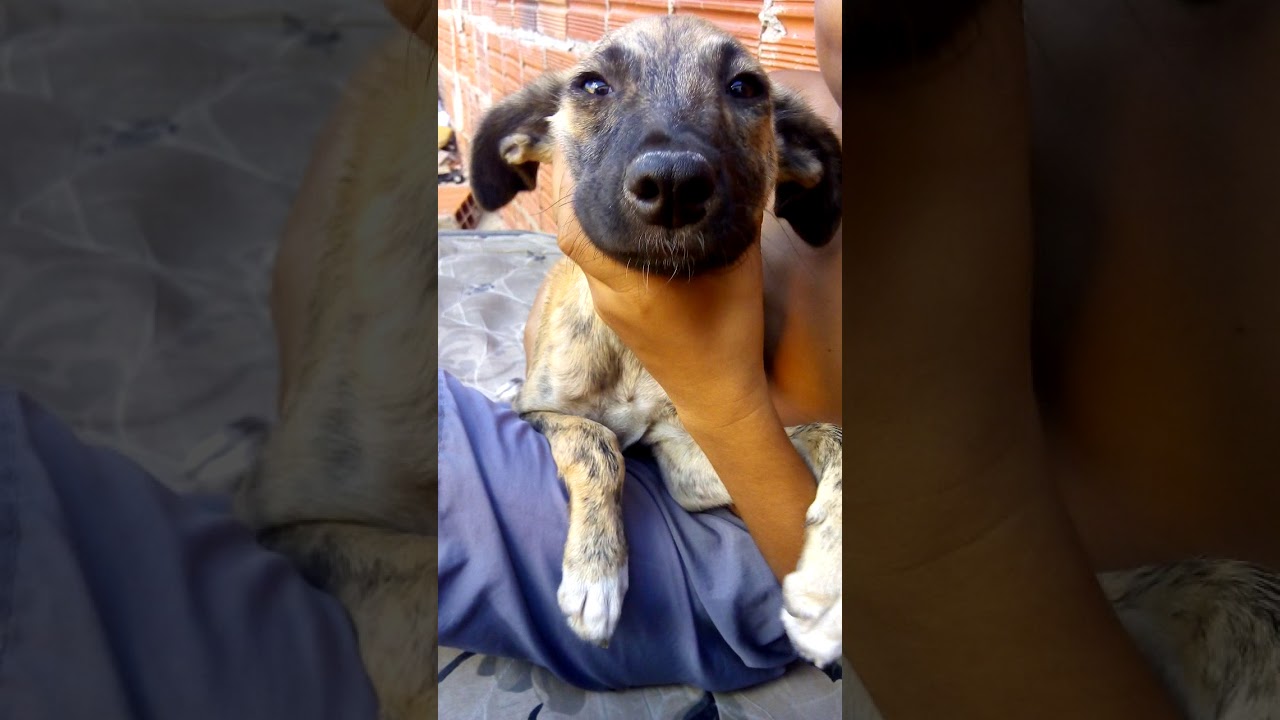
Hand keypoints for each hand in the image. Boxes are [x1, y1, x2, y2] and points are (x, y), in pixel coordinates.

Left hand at [549, 147, 776, 433]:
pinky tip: (625, 218)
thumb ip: (728, 213)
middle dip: (576, 191)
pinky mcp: (614, 314)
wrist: (720, 392)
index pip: (575, 229)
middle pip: (572, 234)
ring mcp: (607, 306)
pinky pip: (598, 265)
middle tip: (593, 148)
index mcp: (630, 283)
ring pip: (583, 250)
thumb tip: (726, 164)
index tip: (581, 146)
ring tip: (608, 174)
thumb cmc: (731, 328)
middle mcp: (608, 294)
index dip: (570, 185)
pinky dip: (602, 237)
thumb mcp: (737, 263)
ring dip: (589, 214)